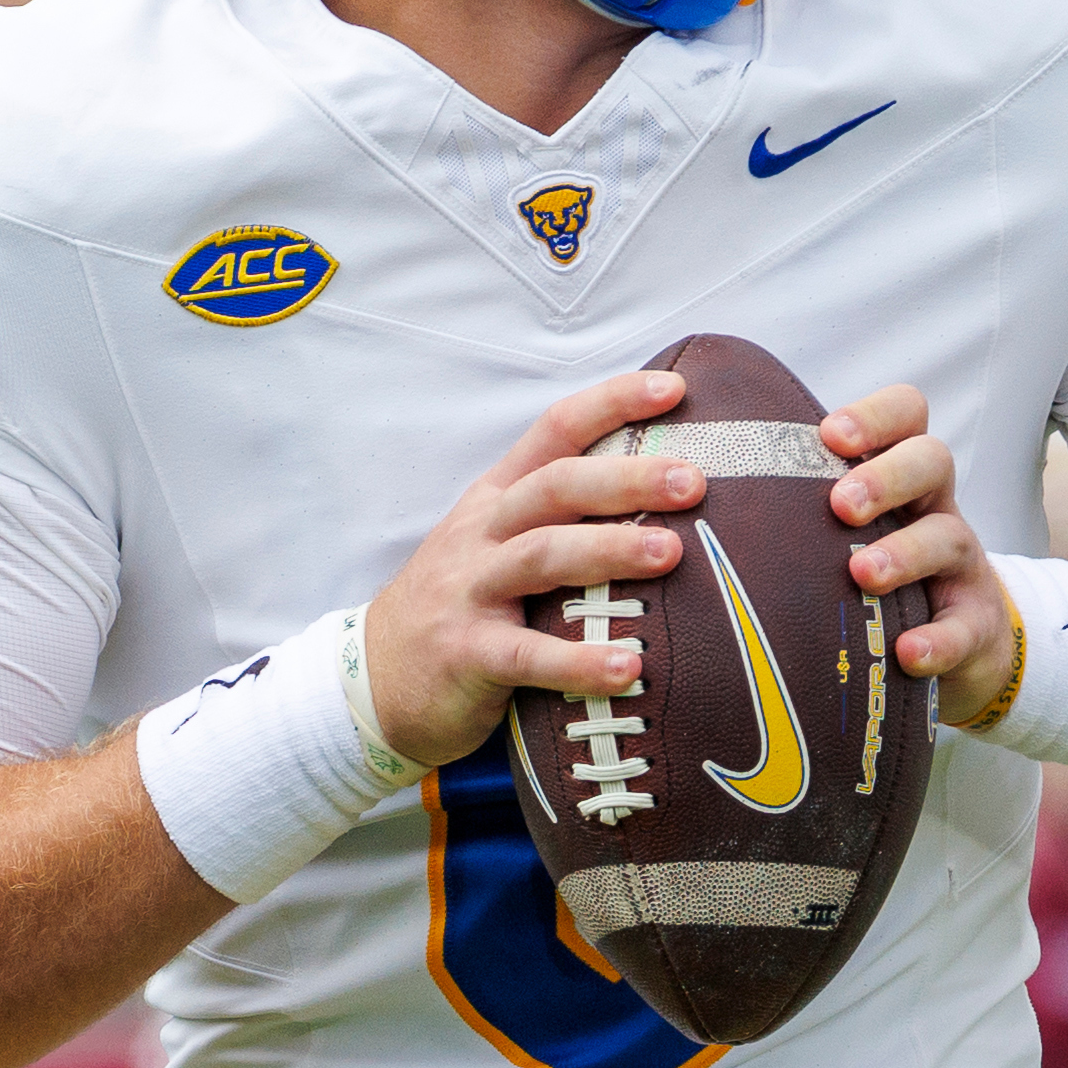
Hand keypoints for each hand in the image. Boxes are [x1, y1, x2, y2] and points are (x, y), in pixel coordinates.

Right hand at [361, 370, 705, 765]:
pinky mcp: (466, 654)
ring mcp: (470, 591)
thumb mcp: (497, 545)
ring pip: (541, 555)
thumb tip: (665, 499)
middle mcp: (483, 534)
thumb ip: (562, 520)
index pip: (555, 430)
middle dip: (626, 478)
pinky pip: (527, 655)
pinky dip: (579, 661)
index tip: (673, 389)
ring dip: (608, 550)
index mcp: (498, 499)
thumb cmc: (463, 606)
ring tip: (671, 554)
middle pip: (555, 487)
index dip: (611, 402)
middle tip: (692, 482)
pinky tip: (630, 668)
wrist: (375, 678)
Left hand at [821, 386, 1009, 725]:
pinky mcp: (975, 625)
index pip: (905, 415)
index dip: (875, 415)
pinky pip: (966, 628)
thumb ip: (788, 506)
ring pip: (949, 537)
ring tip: (863, 574)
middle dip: (886, 477)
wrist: (955, 646)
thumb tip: (681, 495)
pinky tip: (907, 652)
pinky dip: (938, 640)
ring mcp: (960, 565)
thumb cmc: (872, 574)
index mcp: (898, 474)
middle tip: (840, 504)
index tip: (829, 434)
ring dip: (904, 552)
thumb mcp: (839, 532)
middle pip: (931, 460)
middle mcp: (934, 507)